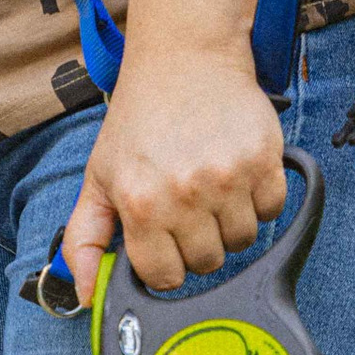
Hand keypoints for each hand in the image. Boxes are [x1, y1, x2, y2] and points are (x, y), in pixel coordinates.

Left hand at [59, 46, 286, 304]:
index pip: (164, 278)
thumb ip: (84, 238)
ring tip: (209, 185)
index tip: (162, 239)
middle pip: (207, 263)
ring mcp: (228, 179)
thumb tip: (81, 295)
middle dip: (196, 242)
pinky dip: (259, 199)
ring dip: (229, 222)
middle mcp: (185, 194)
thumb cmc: (139, 121)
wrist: (184, 59)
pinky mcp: (265, 161)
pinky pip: (273, 211)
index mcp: (140, 204)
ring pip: (244, 242)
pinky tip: (235, 172)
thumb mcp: (98, 177)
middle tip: (185, 204)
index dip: (164, 263)